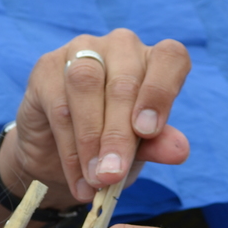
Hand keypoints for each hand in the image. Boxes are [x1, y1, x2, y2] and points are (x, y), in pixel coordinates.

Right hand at [6, 29, 190, 206]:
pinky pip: (58, 105)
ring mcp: (82, 50)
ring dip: (90, 138)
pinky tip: (77, 178)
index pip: (170, 57)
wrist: (59, 157)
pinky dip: (69, 149)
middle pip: (124, 82)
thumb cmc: (110, 143)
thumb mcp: (139, 149)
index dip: (161, 91)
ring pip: (86, 85)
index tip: (148, 132)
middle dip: (118, 135)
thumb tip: (180, 151)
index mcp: (154, 61)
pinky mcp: (47, 67)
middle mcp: (121, 48)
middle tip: (112, 174)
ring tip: (95, 179)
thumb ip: (157, 145)